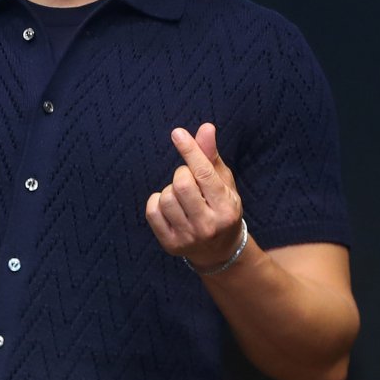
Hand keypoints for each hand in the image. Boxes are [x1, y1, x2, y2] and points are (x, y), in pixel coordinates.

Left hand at [145, 123, 243, 270]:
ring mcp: (188, 237)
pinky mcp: (170, 244)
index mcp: (227, 208)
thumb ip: (211, 155)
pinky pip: (152, 212)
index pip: (204, 174)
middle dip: (182, 174)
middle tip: (189, 179)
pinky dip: (156, 202)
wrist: (219, 251)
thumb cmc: (221, 208)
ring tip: (182, 197)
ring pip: (165, 197)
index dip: (190, 151)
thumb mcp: (223, 182)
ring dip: (170, 190)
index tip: (177, 133)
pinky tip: (170, 207)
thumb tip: (205, 128)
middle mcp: (208, 225)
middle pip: (181, 184)